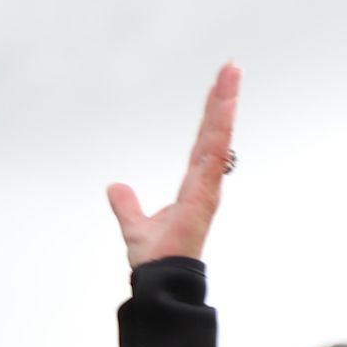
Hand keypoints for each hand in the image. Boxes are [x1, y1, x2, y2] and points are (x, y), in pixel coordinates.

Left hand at [106, 63, 239, 269]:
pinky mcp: (204, 196)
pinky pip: (214, 158)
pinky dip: (220, 133)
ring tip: (232, 74)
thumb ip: (126, 206)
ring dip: (225, 106)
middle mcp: (205, 183)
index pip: (203, 142)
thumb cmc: (156, 259)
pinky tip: (225, 110)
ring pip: (218, 137)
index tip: (218, 88)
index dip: (210, 115)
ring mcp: (207, 187)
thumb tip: (114, 188)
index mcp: (193, 186)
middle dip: (223, 99)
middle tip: (231, 66)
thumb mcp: (134, 225)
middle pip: (215, 132)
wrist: (159, 280)